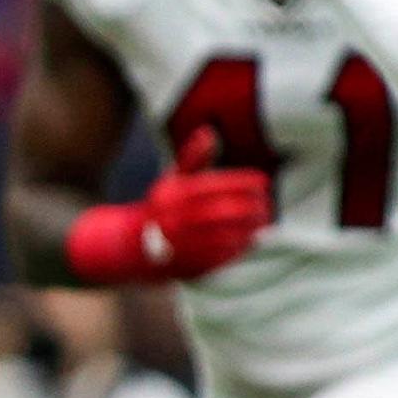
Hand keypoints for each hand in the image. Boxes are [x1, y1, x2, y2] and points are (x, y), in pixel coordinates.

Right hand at [68, 127, 275, 282]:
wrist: (129, 247)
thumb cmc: (161, 208)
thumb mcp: (172, 180)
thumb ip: (193, 158)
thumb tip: (210, 133)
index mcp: (172, 194)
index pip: (217, 185)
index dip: (245, 183)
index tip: (263, 182)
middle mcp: (173, 218)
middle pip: (223, 212)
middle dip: (251, 208)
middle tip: (267, 205)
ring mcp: (178, 244)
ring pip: (224, 235)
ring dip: (248, 229)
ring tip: (262, 223)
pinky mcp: (183, 264)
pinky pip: (218, 257)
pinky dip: (237, 248)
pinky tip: (249, 240)